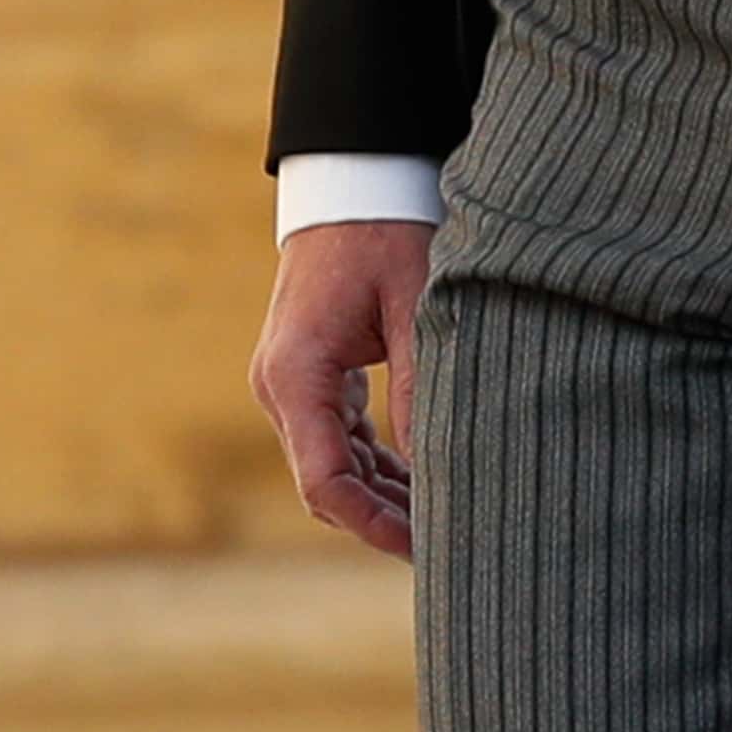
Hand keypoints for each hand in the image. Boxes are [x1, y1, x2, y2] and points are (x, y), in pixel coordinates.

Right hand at [251, 219, 432, 557]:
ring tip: (447, 518)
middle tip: (451, 543)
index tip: (421, 548)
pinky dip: (377, 465)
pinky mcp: (310, 377)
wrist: (352, 183)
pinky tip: (425, 480)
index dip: (370, 525)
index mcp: (296, 373)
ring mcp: (291, 384)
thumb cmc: (386, 233)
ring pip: (332, 467)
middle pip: (325, 484)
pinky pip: (339, 439)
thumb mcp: (416, 305)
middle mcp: (281, 387)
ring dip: (383, 495)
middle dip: (381, 519)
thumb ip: (422, 386)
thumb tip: (440, 468)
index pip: (322, 481)